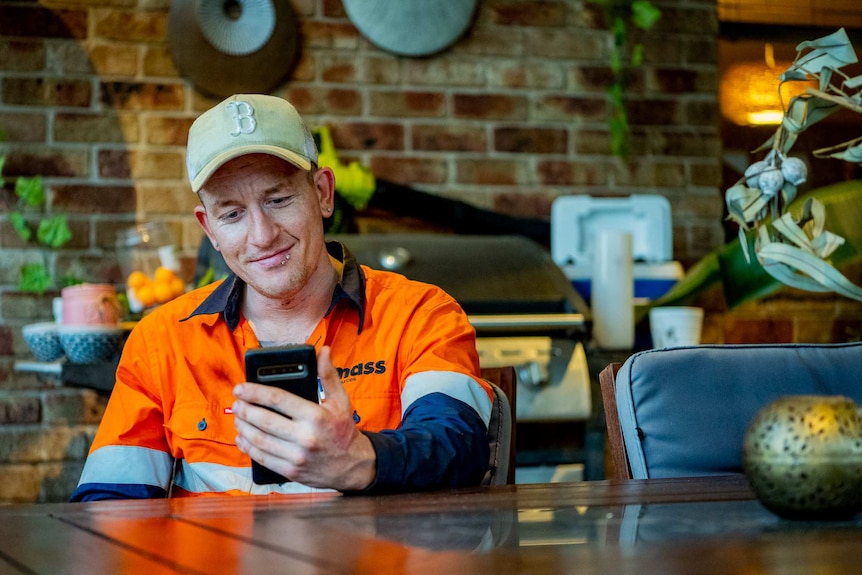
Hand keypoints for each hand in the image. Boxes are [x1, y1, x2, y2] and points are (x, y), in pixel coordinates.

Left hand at [232, 346, 376, 490]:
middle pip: (264, 420)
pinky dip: (248, 447)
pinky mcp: (291, 471)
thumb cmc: (343, 430)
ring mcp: (296, 456)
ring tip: (237, 418)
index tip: (241, 388)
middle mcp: (305, 437)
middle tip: (236, 402)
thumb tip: (323, 351)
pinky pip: (263, 458)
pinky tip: (242, 438)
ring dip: (243, 427)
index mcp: (316, 416)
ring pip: (259, 440)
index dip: (255, 392)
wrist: (353, 466)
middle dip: (244, 409)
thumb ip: (328, 375)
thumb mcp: (341, 400)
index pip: (278, 399)